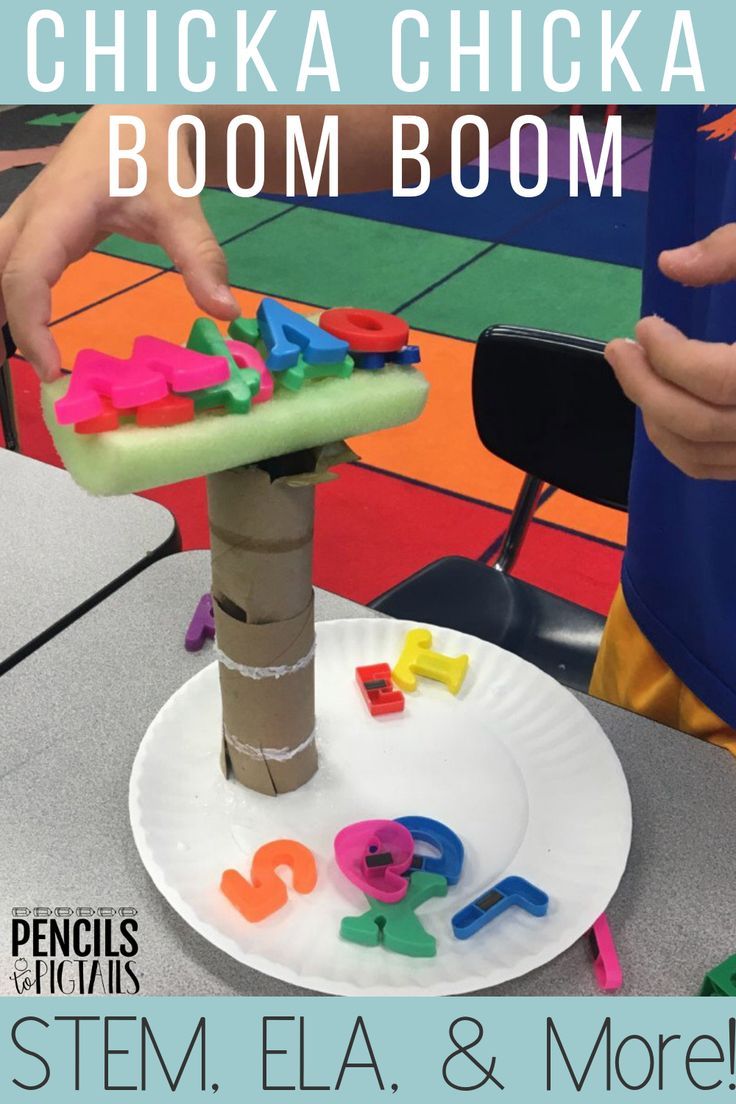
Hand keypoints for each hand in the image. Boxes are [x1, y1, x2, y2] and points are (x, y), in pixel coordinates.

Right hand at [0, 105, 238, 380]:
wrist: (138, 112)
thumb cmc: (153, 152)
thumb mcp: (181, 204)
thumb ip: (200, 258)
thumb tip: (225, 310)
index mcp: (58, 211)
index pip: (26, 274)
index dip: (31, 324)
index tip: (51, 368)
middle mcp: (31, 216)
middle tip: (16, 373)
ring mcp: (29, 221)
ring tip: (9, 360)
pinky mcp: (38, 229)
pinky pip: (8, 265)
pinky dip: (9, 299)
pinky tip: (17, 334)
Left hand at [606, 226, 735, 479]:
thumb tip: (671, 264)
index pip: (721, 379)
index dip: (671, 356)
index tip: (645, 324)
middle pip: (703, 424)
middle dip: (647, 388)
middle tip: (619, 349)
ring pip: (705, 456)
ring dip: (656, 419)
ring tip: (636, 374)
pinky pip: (720, 468)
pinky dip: (681, 445)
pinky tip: (664, 408)